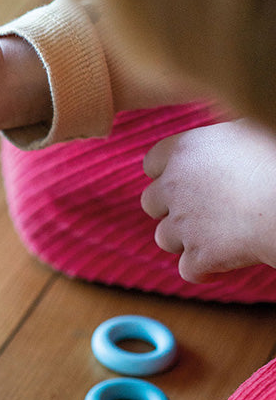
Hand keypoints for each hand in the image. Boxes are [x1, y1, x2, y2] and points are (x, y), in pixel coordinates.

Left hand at [141, 120, 275, 281]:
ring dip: (185, 240)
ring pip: (164, 238)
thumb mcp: (250, 130)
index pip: (152, 163)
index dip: (166, 173)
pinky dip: (203, 270)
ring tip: (217, 235)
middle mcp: (175, 185)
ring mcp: (184, 223)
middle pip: (150, 203)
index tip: (185, 180)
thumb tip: (226, 136)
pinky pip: (188, 269)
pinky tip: (222, 264)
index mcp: (185, 149)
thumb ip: (224, 138)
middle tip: (201, 211)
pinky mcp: (200, 255)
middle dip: (170, 209)